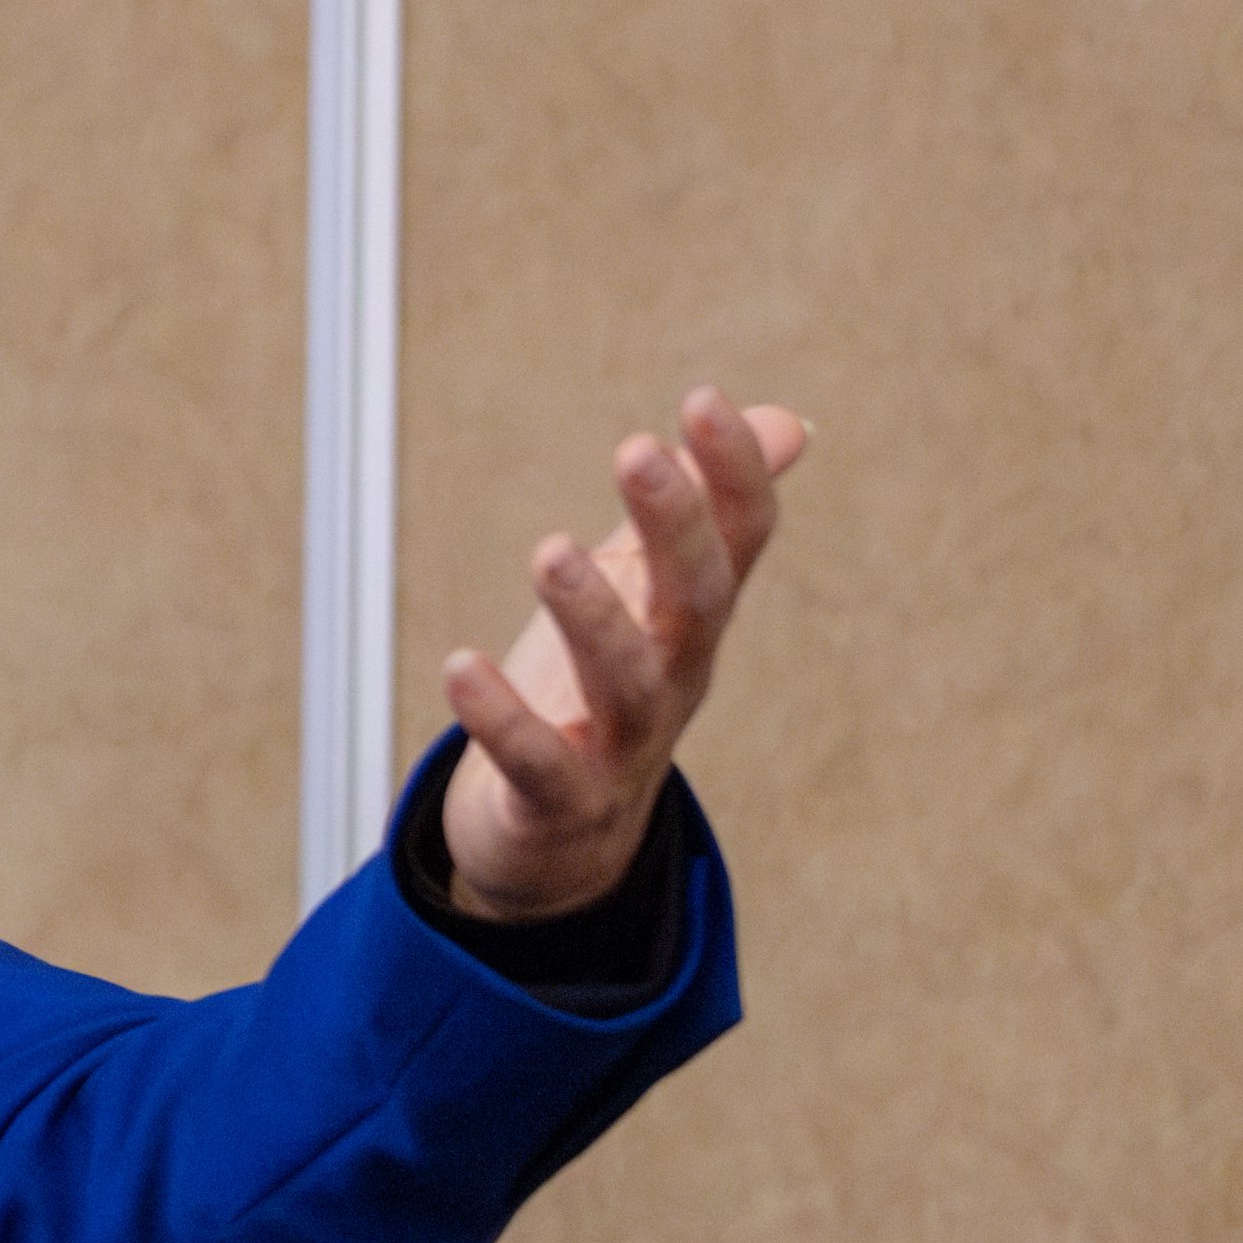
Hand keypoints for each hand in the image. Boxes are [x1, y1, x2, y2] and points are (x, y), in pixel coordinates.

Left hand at [435, 388, 811, 920]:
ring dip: (591, 615)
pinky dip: (501, 718)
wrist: (562, 842)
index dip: (733, 474)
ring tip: (550, 551)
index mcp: (695, 619)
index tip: (702, 399)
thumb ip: (701, 513)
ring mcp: (623, 745)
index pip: (740, 540)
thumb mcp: (654, 596)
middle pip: (696, 600)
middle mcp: (677, 677)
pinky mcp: (560, 801)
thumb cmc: (603, 694)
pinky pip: (537, 761)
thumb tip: (783, 421)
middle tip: (638, 451)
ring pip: (626, 682)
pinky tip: (459, 664)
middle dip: (674, 525)